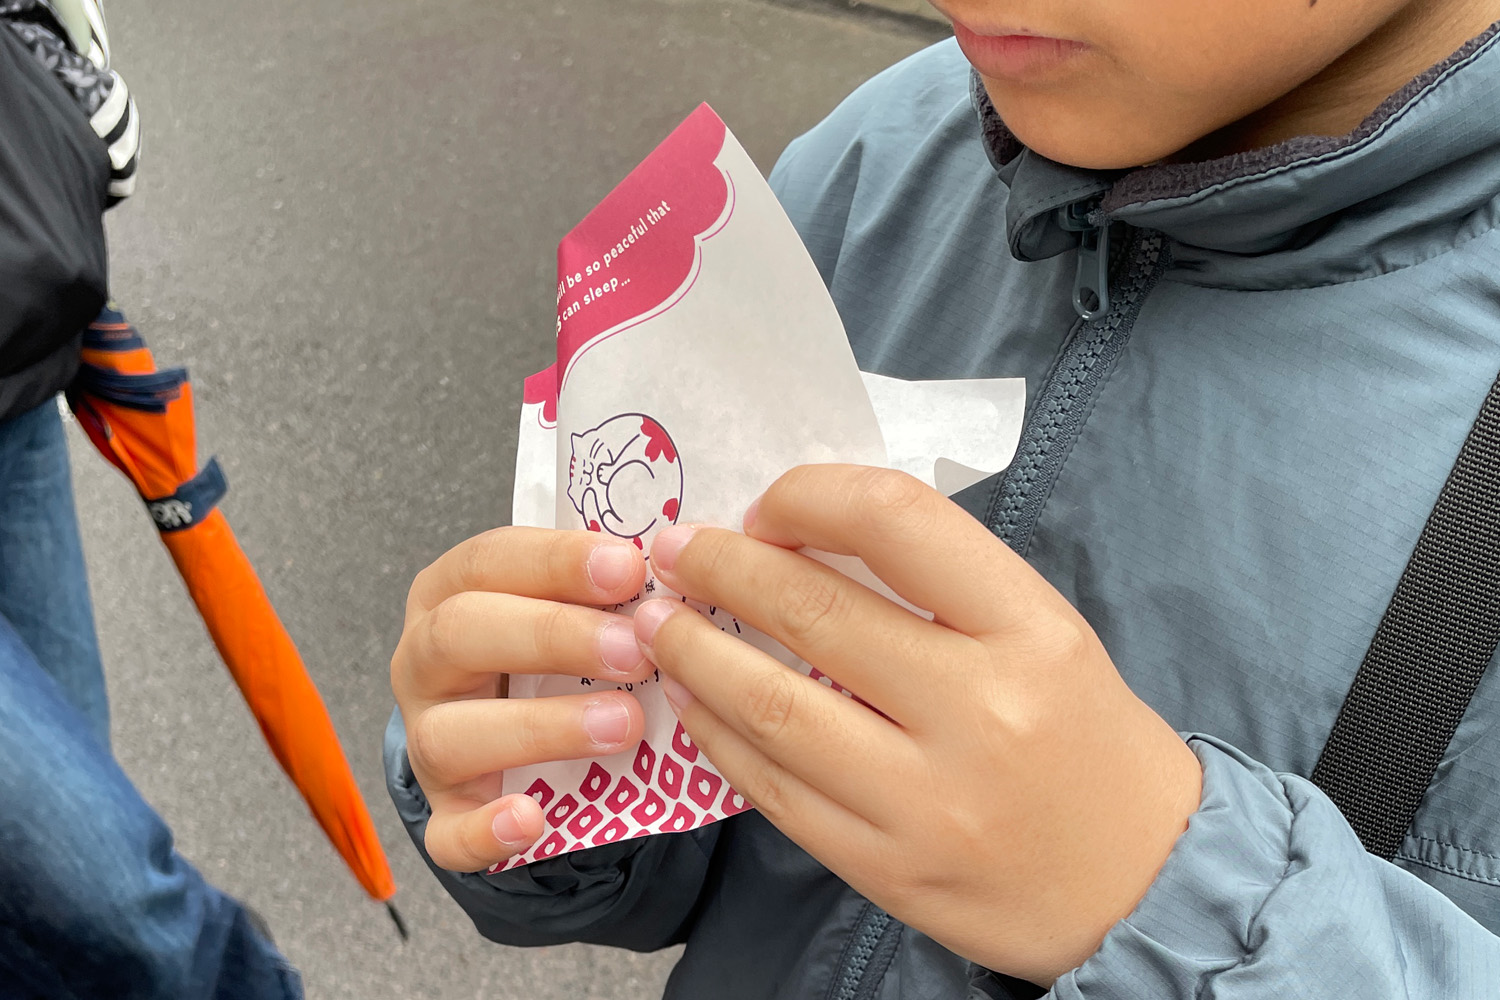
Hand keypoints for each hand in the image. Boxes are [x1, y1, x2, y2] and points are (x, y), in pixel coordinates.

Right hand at [391, 527, 651, 871]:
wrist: (514, 738)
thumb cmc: (551, 651)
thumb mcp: (567, 605)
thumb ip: (603, 589)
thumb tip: (682, 571)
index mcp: (449, 592)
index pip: (488, 560)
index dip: (556, 561)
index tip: (630, 569)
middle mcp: (424, 662)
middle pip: (460, 633)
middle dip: (552, 636)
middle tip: (636, 652)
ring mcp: (426, 740)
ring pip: (451, 734)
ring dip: (541, 727)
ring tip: (625, 725)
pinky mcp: (445, 813)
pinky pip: (448, 833)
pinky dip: (487, 832)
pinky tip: (533, 819)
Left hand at [633, 465, 1202, 985]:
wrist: (1143, 883)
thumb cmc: (1083, 736)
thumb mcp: (1041, 633)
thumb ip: (938, 586)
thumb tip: (800, 537)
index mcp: (1029, 630)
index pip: (896, 522)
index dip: (809, 497)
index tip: (765, 507)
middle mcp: (981, 712)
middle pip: (816, 613)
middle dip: (723, 570)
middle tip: (678, 552)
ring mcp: (929, 802)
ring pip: (775, 707)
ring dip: (698, 653)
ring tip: (659, 623)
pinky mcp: (888, 870)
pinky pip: (775, 792)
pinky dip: (720, 736)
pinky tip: (694, 702)